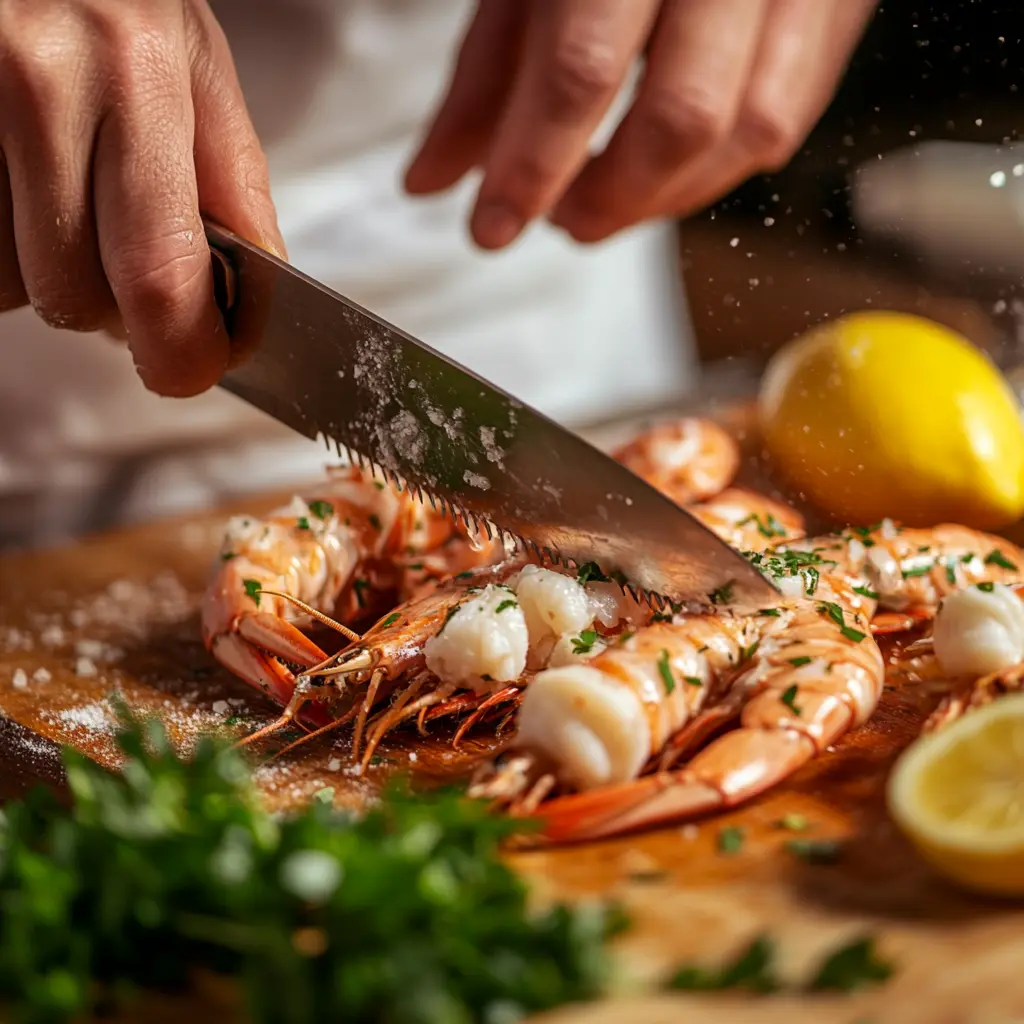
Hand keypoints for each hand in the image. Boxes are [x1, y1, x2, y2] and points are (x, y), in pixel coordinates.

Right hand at [0, 0, 283, 396]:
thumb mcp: (194, 57)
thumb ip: (232, 181)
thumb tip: (252, 299)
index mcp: (137, 73)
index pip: (159, 277)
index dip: (182, 353)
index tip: (197, 364)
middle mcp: (40, 84)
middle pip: (72, 297)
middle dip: (108, 310)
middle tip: (123, 263)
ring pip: (7, 283)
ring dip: (44, 271)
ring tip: (59, 195)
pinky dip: (0, 244)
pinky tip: (15, 186)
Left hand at [405, 0, 877, 247]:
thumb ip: (484, 77)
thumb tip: (435, 179)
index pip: (579, 69)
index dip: (533, 166)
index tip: (492, 227)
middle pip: (682, 116)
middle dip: (612, 197)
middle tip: (563, 219)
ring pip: (751, 128)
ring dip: (670, 195)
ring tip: (611, 200)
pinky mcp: (836, 2)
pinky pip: (792, 110)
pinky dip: (724, 164)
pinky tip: (671, 169)